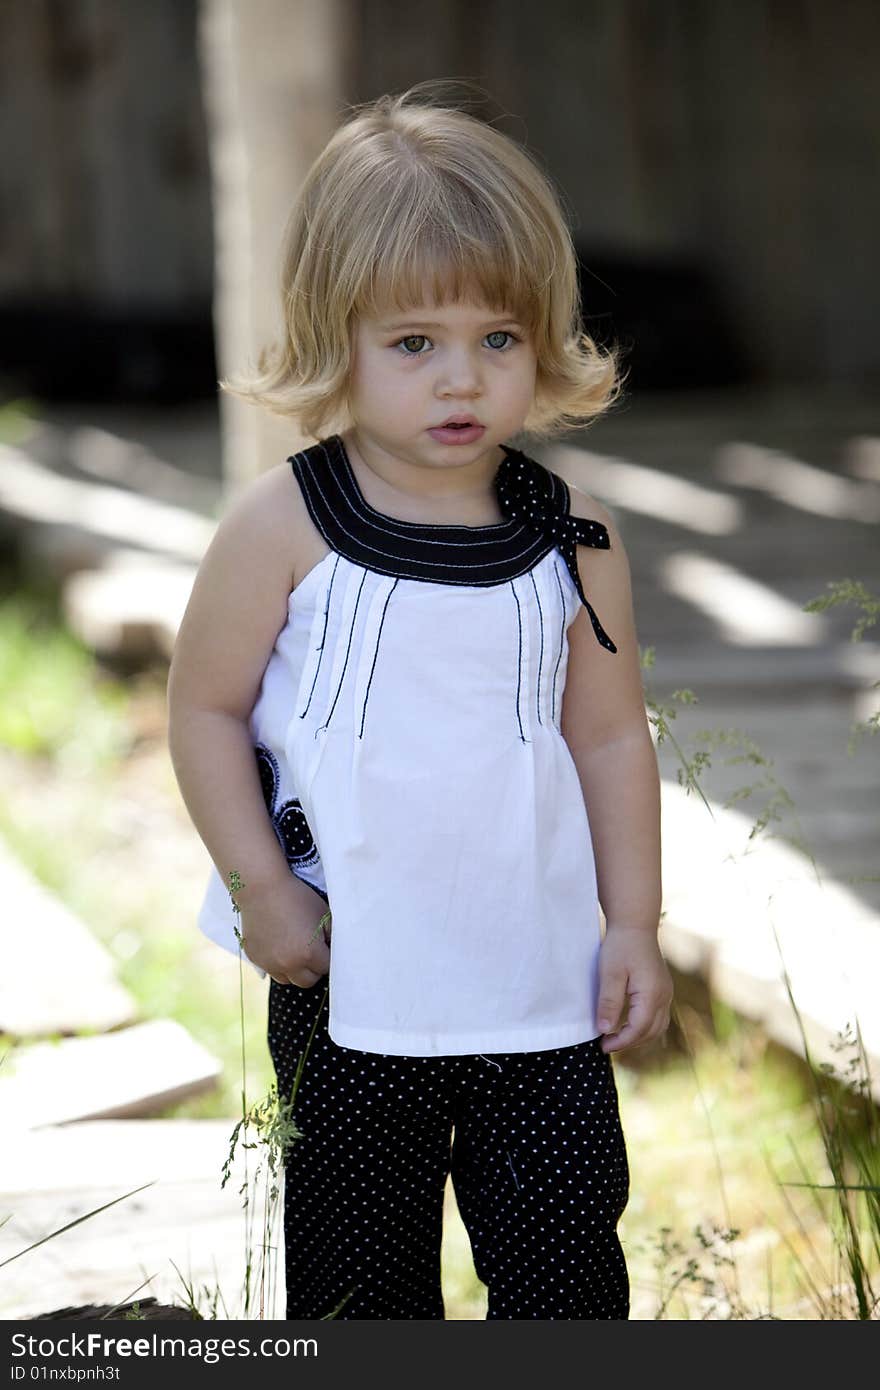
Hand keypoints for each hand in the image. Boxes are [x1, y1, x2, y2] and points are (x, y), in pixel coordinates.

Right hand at [236, 874, 330, 986]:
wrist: (262, 888)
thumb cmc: (297, 897)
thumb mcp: (323, 913)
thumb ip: (332, 936)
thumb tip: (333, 949)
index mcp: (309, 954)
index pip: (326, 968)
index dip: (328, 956)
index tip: (326, 946)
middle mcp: (288, 964)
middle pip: (308, 981)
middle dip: (314, 968)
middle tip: (313, 950)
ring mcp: (269, 964)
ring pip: (288, 979)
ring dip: (295, 970)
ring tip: (295, 949)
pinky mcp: (255, 959)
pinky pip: (271, 969)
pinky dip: (277, 963)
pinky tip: (278, 944)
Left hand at [596, 923, 672, 1053]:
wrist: (636, 924)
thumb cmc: (621, 946)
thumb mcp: (609, 974)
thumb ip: (609, 1003)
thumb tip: (604, 1030)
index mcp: (652, 994)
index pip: (638, 1029)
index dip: (620, 1041)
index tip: (602, 1045)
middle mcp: (664, 996)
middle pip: (650, 1031)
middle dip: (629, 1042)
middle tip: (606, 1045)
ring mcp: (666, 993)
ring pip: (657, 1026)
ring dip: (638, 1037)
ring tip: (616, 1038)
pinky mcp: (663, 989)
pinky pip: (658, 1017)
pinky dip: (644, 1026)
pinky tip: (628, 1025)